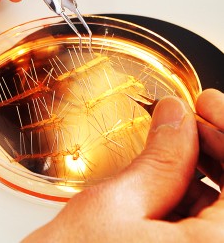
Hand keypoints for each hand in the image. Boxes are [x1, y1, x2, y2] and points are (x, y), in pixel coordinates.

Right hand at [22, 90, 223, 242]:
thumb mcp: (118, 205)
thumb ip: (161, 157)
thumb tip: (177, 114)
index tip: (204, 102)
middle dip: (215, 145)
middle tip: (186, 116)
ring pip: (221, 211)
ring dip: (203, 171)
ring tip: (172, 142)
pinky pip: (205, 230)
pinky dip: (191, 200)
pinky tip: (165, 179)